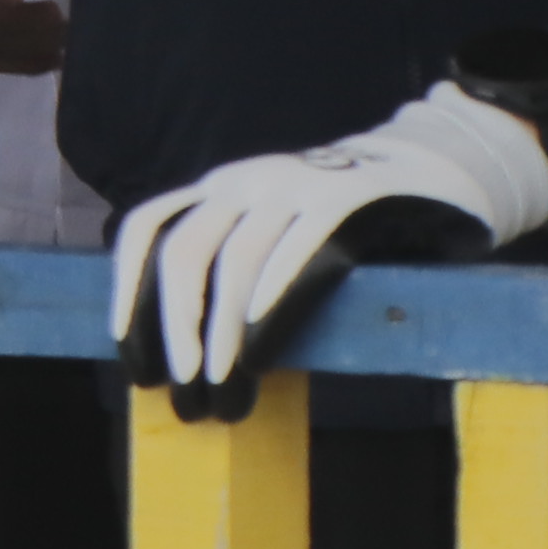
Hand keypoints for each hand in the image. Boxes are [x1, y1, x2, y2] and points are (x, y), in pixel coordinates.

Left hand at [109, 85, 547, 418]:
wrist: (422, 166)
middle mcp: (245, 178)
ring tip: (223, 381)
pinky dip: (275, 284)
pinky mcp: (346, 193)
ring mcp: (295, 181)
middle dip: (174, 321)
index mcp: (219, 188)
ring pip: (240, 254)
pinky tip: (259, 330)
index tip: (125, 348)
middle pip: (186, 248)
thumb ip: (230, 266)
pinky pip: (303, 238)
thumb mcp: (269, 230)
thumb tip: (183, 351)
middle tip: (181, 383)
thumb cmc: (336, 222)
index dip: (126, 287)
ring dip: (223, 327)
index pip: (148, 225)